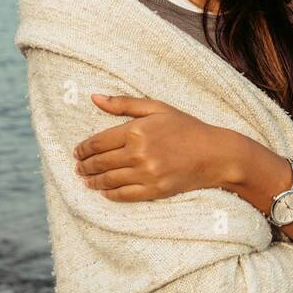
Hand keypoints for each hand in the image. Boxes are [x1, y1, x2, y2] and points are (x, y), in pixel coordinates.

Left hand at [73, 94, 241, 201]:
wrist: (215, 154)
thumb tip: (94, 97)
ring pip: (109, 180)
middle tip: (78, 167)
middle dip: (85, 166)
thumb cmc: (186, 127)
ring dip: (93, 181)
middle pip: (100, 163)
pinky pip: (124, 195)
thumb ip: (124, 103)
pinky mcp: (154, 190)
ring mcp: (147, 174)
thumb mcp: (157, 108)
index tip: (77, 151)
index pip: (99, 142)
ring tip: (86, 180)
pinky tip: (104, 192)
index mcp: (137, 130)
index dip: (83, 148)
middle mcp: (139, 153)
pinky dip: (110, 194)